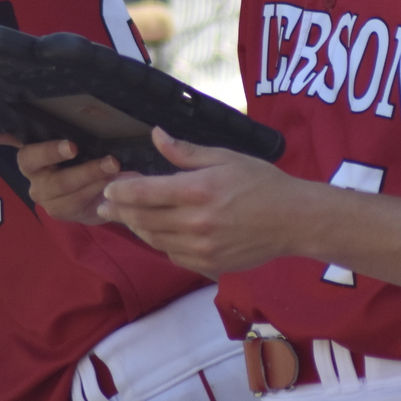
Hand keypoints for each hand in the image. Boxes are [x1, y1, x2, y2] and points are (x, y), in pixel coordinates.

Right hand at [0, 116, 123, 224]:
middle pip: (29, 158)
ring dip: (86, 173)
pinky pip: (72, 202)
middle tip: (73, 146)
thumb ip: (83, 107)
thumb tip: (86, 64)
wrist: (116, 188)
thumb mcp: (93, 127)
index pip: (0, 131)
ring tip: (111, 163)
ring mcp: (41, 189)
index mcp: (32, 139)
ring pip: (57, 184)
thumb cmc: (98, 148)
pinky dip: (93, 191)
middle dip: (51, 151)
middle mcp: (31, 165)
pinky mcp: (57, 210)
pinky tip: (109, 183)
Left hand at [99, 127, 304, 275]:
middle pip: (143, 218)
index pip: (144, 193)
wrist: (294, 220)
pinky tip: (159, 232)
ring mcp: (202, 248)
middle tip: (105, 204)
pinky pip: (173, 255)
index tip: (108, 187)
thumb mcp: (226, 157)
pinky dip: (161, 243)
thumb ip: (186, 152)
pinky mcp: (209, 265)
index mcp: (198, 191)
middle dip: (120, 210)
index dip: (120, 190)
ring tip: (128, 216)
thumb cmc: (263, 183)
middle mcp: (196, 222)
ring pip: (154, 239)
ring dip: (137, 227)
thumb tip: (157, 135)